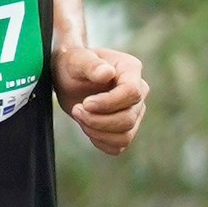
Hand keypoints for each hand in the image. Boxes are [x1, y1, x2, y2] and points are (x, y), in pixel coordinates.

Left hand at [52, 40, 147, 156]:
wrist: (69, 77)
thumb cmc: (73, 64)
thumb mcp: (76, 60)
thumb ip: (90, 65)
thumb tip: (107, 73)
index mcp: (131, 69)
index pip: (132, 93)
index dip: (108, 103)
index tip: (85, 103)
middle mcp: (138, 91)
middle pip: (128, 118)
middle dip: (98, 120)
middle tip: (76, 109)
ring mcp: (134, 111)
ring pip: (125, 136)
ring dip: (97, 132)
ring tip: (79, 116)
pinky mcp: (126, 128)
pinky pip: (118, 146)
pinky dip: (99, 141)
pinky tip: (86, 126)